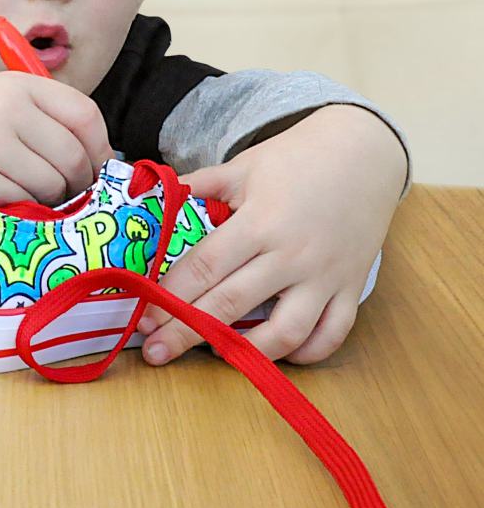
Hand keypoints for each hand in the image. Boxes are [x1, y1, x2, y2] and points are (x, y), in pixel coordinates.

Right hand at [0, 71, 114, 209]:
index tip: (98, 168)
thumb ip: (48, 121)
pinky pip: (23, 202)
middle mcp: (5, 107)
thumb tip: (106, 160)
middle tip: (67, 194)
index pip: (85, 114)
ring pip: (51, 184)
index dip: (100, 147)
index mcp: (18, 85)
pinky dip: (22, 209)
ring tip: (29, 195)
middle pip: (72, 156)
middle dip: (78, 183)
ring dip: (50, 199)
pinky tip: (5, 199)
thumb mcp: (0, 105)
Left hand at [136, 105, 407, 365]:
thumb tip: (150, 198)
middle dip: (187, 333)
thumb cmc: (296, 158)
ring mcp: (325, 276)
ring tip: (218, 355)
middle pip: (231, 304)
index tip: (142, 318)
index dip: (170, 296)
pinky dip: (305, 352)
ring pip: (285, 332)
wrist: (364, 152)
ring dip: (248, 352)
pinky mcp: (351, 288)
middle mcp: (291, 255)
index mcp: (259, 222)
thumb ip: (198, 186)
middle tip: (157, 352)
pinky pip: (331, 335)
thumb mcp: (242, 166)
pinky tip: (276, 352)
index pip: (205, 267)